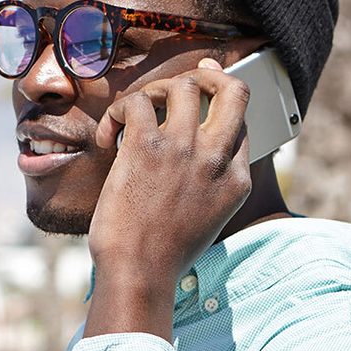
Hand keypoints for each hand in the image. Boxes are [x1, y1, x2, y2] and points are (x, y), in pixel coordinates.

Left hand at [86, 58, 253, 337]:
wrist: (139, 273)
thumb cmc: (163, 254)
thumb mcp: (207, 220)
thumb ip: (210, 186)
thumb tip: (192, 163)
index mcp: (237, 179)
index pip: (241, 124)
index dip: (218, 110)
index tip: (196, 106)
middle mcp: (217, 158)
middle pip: (234, 90)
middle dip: (209, 76)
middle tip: (183, 83)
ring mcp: (184, 149)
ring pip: (183, 86)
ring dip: (156, 90)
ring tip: (137, 113)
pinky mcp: (146, 147)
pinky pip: (138, 102)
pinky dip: (120, 111)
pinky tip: (109, 135)